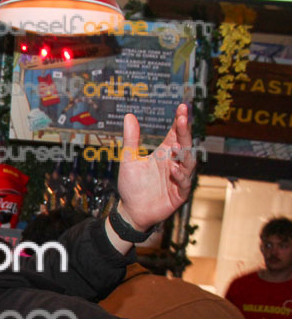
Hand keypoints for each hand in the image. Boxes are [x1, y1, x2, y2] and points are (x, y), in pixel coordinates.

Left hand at [116, 103, 195, 229]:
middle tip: (182, 118)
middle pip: (184, 144)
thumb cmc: (132, 186)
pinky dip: (180, 175)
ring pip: (188, 163)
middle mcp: (174, 163)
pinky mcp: (180, 193)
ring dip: (183, 154)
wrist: (131, 211)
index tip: (182, 107)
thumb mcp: (129, 160)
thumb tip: (129, 115)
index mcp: (164, 153)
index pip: (175, 133)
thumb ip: (131, 139)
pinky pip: (184, 183)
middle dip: (184, 131)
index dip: (180, 121)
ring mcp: (179, 177)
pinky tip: (174, 169)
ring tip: (175, 146)